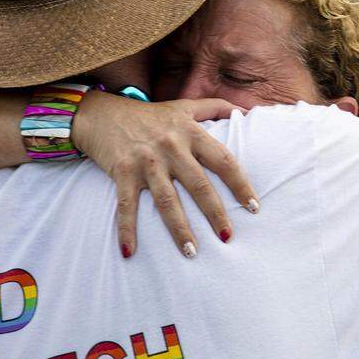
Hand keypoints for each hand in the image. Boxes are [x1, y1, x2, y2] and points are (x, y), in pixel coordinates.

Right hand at [73, 91, 259, 257]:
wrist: (103, 113)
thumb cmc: (149, 115)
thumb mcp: (183, 106)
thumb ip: (214, 106)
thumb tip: (246, 109)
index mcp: (190, 133)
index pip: (223, 160)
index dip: (241, 184)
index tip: (255, 206)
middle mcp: (171, 147)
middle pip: (198, 184)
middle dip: (215, 212)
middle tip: (227, 237)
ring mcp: (147, 161)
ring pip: (167, 200)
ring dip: (179, 228)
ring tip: (191, 252)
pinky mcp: (123, 172)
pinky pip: (127, 205)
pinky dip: (127, 229)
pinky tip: (129, 251)